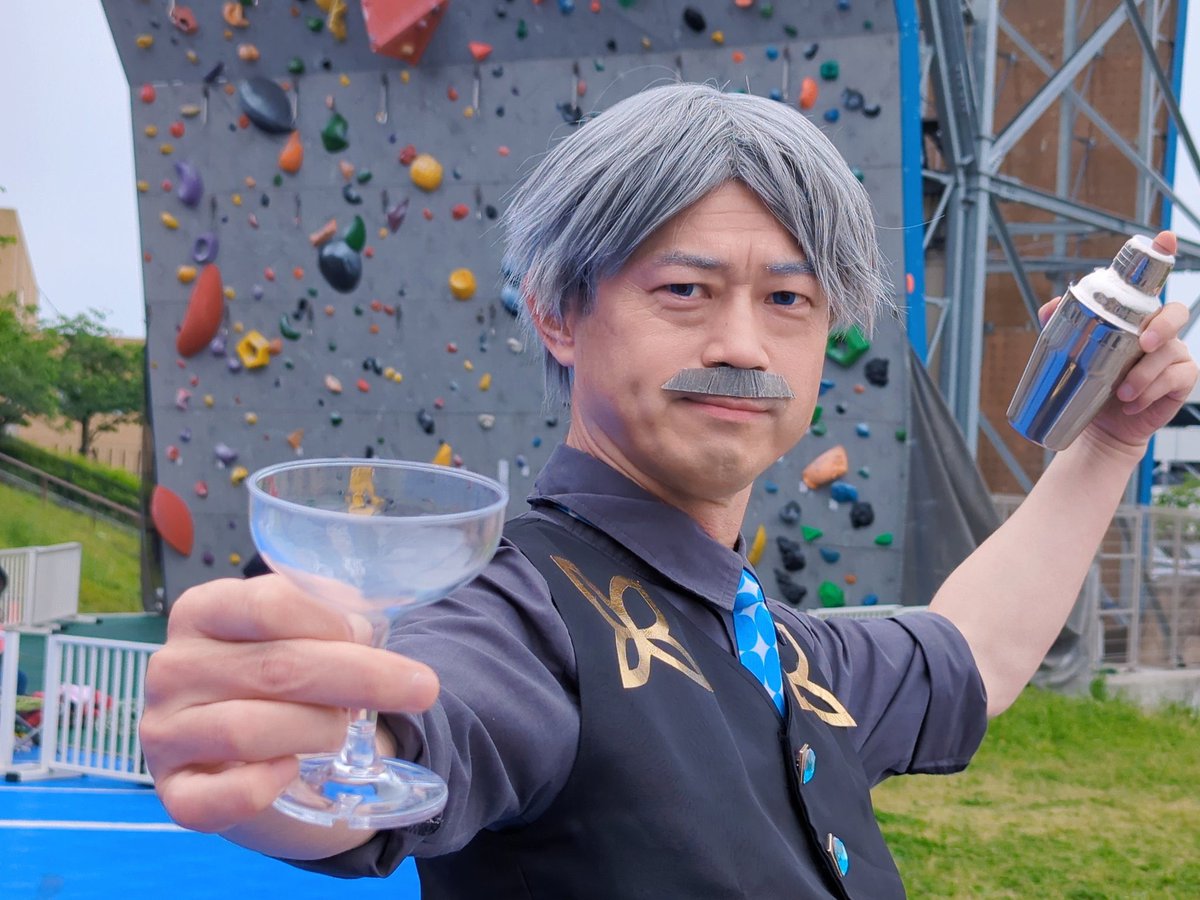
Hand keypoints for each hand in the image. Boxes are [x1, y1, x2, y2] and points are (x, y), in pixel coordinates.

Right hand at [140, 575, 438, 833]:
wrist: (256, 745)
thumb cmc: (287, 676)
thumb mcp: (306, 633)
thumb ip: (333, 621)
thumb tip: (368, 632)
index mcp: (203, 610)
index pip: (270, 604)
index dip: (334, 623)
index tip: (374, 636)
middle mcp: (173, 667)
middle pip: (276, 667)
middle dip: (362, 678)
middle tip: (422, 688)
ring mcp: (164, 732)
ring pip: (249, 730)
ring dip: (318, 729)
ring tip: (344, 730)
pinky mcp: (172, 791)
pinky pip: (215, 798)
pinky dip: (261, 787)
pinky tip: (292, 770)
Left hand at [1036, 231, 1197, 457]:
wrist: (1099, 425)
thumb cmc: (1090, 382)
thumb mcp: (1073, 353)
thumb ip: (1063, 326)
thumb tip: (1051, 306)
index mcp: (1135, 318)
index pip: (1152, 283)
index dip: (1162, 256)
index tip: (1165, 237)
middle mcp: (1159, 331)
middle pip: (1176, 312)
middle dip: (1163, 325)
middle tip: (1144, 343)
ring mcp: (1173, 355)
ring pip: (1171, 352)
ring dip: (1145, 373)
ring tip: (1122, 392)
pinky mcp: (1180, 381)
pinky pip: (1176, 379)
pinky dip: (1151, 391)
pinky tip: (1132, 403)